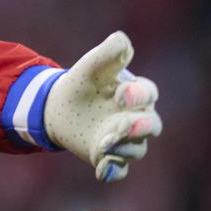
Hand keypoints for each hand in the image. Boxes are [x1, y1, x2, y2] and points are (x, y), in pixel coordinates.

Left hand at [44, 32, 161, 181]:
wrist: (60, 107)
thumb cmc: (83, 83)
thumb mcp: (91, 66)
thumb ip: (108, 53)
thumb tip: (121, 39)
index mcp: (137, 93)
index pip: (148, 94)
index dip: (138, 95)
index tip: (120, 94)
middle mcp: (137, 119)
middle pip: (151, 126)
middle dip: (138, 127)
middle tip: (122, 126)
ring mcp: (126, 141)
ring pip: (135, 149)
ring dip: (122, 148)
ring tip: (103, 144)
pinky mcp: (110, 158)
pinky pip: (118, 170)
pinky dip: (112, 171)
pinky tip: (102, 170)